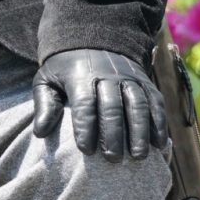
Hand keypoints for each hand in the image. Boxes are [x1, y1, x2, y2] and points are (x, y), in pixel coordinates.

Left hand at [32, 49, 169, 161]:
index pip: (85, 103)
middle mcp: (108, 75)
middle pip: (113, 107)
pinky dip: (159, 123)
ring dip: (140, 131)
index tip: (86, 150)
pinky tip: (159, 144)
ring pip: (138, 104)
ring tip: (139, 156)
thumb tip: (40, 132)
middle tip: (113, 159)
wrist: (92, 39)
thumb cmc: (64, 69)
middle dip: (114, 134)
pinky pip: (155, 102)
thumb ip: (44, 105)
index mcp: (81, 76)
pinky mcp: (145, 81)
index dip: (86, 127)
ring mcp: (129, 77)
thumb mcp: (46, 80)